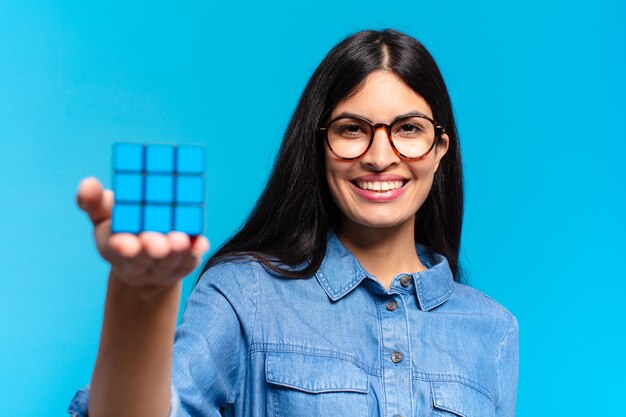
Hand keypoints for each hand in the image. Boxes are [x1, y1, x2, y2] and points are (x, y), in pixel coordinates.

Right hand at [76, 177, 209, 295]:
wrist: (142, 259)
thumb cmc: (121, 227)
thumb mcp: (103, 214)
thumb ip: (94, 201)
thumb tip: (88, 184)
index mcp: (113, 246)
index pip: (115, 249)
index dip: (122, 247)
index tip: (126, 243)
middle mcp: (137, 261)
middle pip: (143, 258)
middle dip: (150, 250)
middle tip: (156, 243)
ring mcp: (160, 266)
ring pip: (167, 262)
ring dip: (174, 252)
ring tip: (179, 239)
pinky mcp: (182, 265)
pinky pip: (188, 262)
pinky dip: (194, 253)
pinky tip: (199, 242)